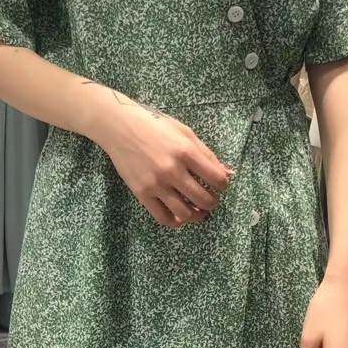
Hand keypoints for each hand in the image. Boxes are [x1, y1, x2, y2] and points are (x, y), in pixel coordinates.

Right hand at [97, 94, 233, 227]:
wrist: (119, 127)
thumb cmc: (155, 125)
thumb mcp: (185, 133)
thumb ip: (207, 154)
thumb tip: (228, 173)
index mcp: (186, 152)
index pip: (217, 179)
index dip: (223, 185)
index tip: (220, 184)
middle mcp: (172, 170)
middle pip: (204, 199)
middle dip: (213, 203)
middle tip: (212, 199)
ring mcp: (156, 184)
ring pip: (185, 213)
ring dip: (198, 216)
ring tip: (199, 211)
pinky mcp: (142, 193)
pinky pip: (163, 217)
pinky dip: (176, 222)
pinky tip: (181, 217)